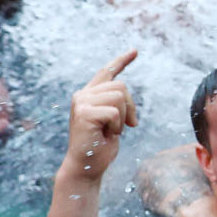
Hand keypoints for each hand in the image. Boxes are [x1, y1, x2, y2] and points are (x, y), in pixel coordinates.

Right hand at [62, 50, 139, 184]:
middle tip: (124, 126)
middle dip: (130, 107)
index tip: (135, 50)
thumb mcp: (113, 121)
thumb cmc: (100, 146)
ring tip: (110, 130)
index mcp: (89, 95)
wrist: (86, 166)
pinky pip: (115, 112)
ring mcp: (81, 102)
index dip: (122, 61)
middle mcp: (82, 94)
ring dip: (123, 117)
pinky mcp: (84, 112)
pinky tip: (106, 134)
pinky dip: (117, 126)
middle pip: (121, 86)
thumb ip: (115, 104)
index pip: (107, 73)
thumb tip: (122, 94)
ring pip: (119, 97)